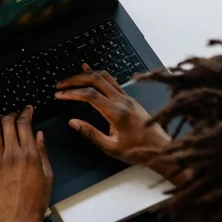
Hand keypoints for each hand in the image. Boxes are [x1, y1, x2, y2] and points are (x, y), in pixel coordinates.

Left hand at [0, 108, 52, 221]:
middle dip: (11, 114)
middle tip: (14, 113)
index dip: (26, 112)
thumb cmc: (35, 201)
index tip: (27, 109)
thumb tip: (39, 135)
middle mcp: (12, 154)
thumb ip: (43, 152)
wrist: (18, 218)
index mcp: (29, 155)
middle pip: (8, 123)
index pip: (25, 124)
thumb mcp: (48, 175)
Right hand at [55, 64, 176, 181]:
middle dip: (75, 80)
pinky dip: (97, 75)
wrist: (162, 149)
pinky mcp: (129, 98)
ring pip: (104, 77)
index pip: (90, 95)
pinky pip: (111, 81)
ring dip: (85, 75)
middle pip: (96, 80)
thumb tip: (73, 122)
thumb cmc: (138, 151)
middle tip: (60, 85)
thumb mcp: (111, 148)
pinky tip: (89, 71)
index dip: (72, 93)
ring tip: (70, 79)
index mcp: (117, 113)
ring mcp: (127, 98)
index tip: (59, 95)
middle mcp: (123, 101)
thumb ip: (91, 134)